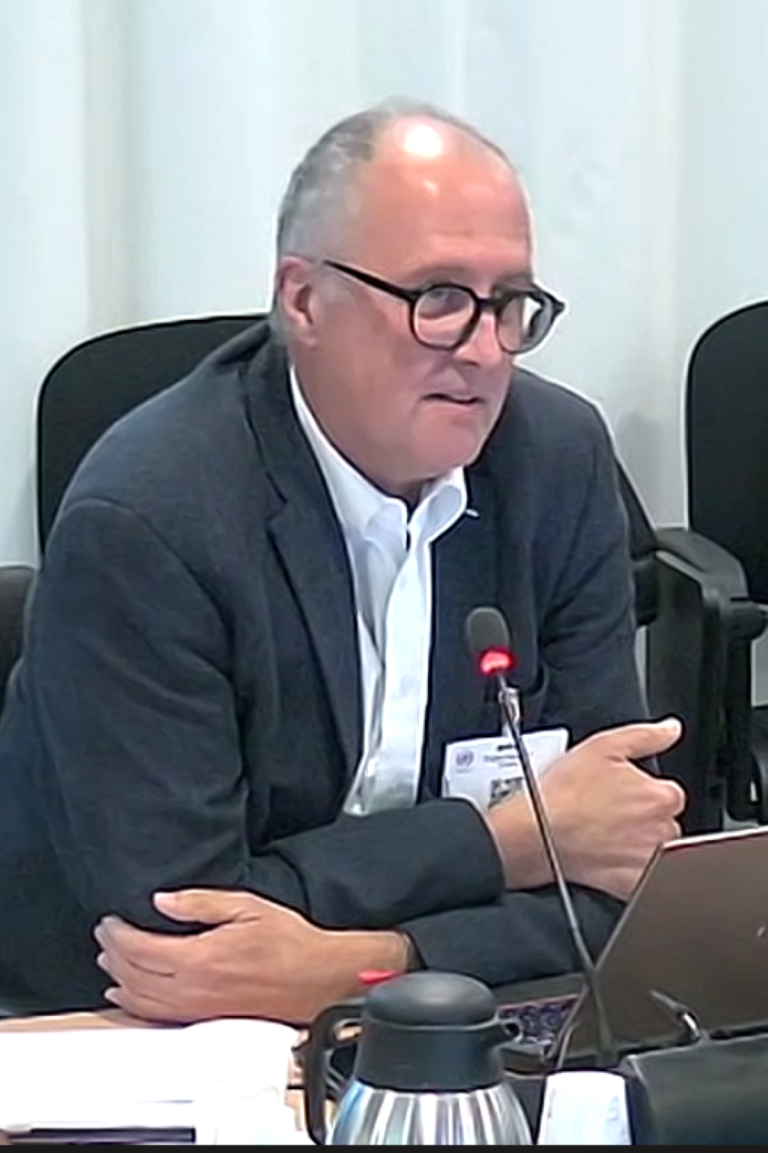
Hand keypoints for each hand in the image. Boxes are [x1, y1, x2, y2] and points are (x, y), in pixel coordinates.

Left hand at [94, 889, 408, 1023]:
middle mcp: (194, 989)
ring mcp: (197, 1009)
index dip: (118, 933)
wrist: (316, 979)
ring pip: (141, 999)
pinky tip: (128, 994)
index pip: (141, 948)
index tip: (110, 920)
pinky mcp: (204, 1020)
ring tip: (110, 959)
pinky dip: (134, 1004)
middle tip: (105, 934)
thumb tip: (163, 900)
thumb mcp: (247, 906)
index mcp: (201, 958)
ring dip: (118, 978)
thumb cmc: (289, 943)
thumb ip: (201, 903)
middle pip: (134, 975)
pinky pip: (156, 1016)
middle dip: (112, 953)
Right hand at [485, 717, 685, 900]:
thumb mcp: (603, 746)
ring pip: (656, 850)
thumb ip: (646, 736)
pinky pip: (644, 878)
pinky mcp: (631, 885)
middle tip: (610, 812)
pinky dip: (632, 870)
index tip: (622, 792)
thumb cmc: (564, 792)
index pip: (668, 793)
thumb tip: (671, 729)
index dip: (643, 790)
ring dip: (639, 843)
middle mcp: (661, 831)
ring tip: (606, 834)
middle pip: (664, 822)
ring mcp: (647, 861)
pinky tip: (609, 858)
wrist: (536, 833)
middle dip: (643, 817)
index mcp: (660, 797)